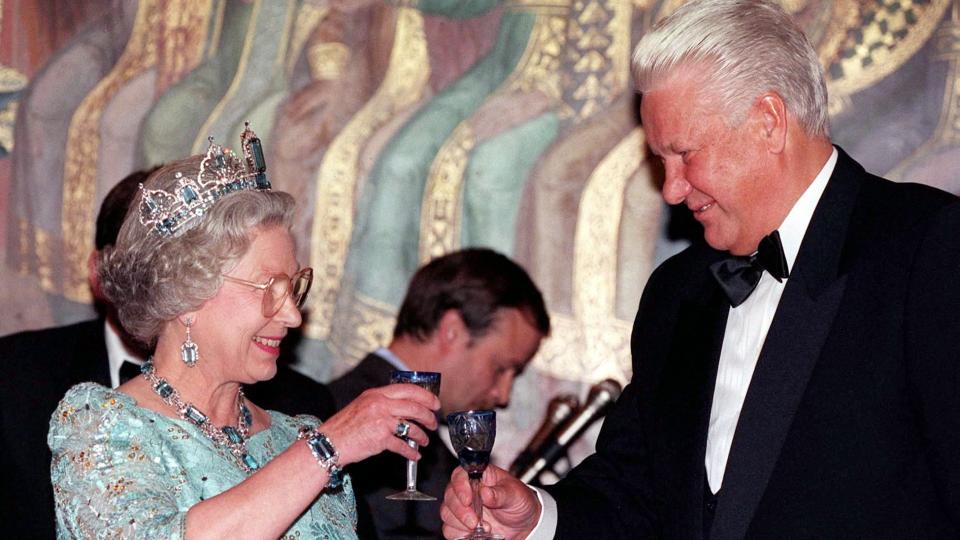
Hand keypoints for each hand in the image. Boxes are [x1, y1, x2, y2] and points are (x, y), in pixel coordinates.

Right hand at [318, 384, 439, 464]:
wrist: (329, 442)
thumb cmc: (345, 427)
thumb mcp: (363, 405)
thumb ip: (382, 403)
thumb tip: (406, 408)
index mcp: (376, 394)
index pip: (408, 389)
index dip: (426, 396)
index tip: (434, 403)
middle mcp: (380, 404)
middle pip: (415, 407)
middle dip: (428, 416)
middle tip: (433, 423)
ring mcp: (381, 421)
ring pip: (412, 426)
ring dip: (422, 435)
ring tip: (424, 441)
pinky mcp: (380, 438)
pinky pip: (403, 445)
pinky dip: (411, 451)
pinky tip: (415, 455)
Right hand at [441, 465, 541, 539]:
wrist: (525, 524)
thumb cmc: (520, 502)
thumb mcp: (516, 495)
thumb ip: (501, 494)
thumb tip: (486, 492)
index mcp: (480, 477)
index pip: (460, 475)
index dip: (460, 486)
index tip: (468, 499)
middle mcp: (467, 491)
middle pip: (450, 495)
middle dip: (461, 511)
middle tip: (476, 521)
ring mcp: (463, 508)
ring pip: (447, 513)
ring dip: (461, 524)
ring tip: (481, 528)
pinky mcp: (461, 525)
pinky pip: (449, 529)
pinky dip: (460, 534)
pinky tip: (475, 534)